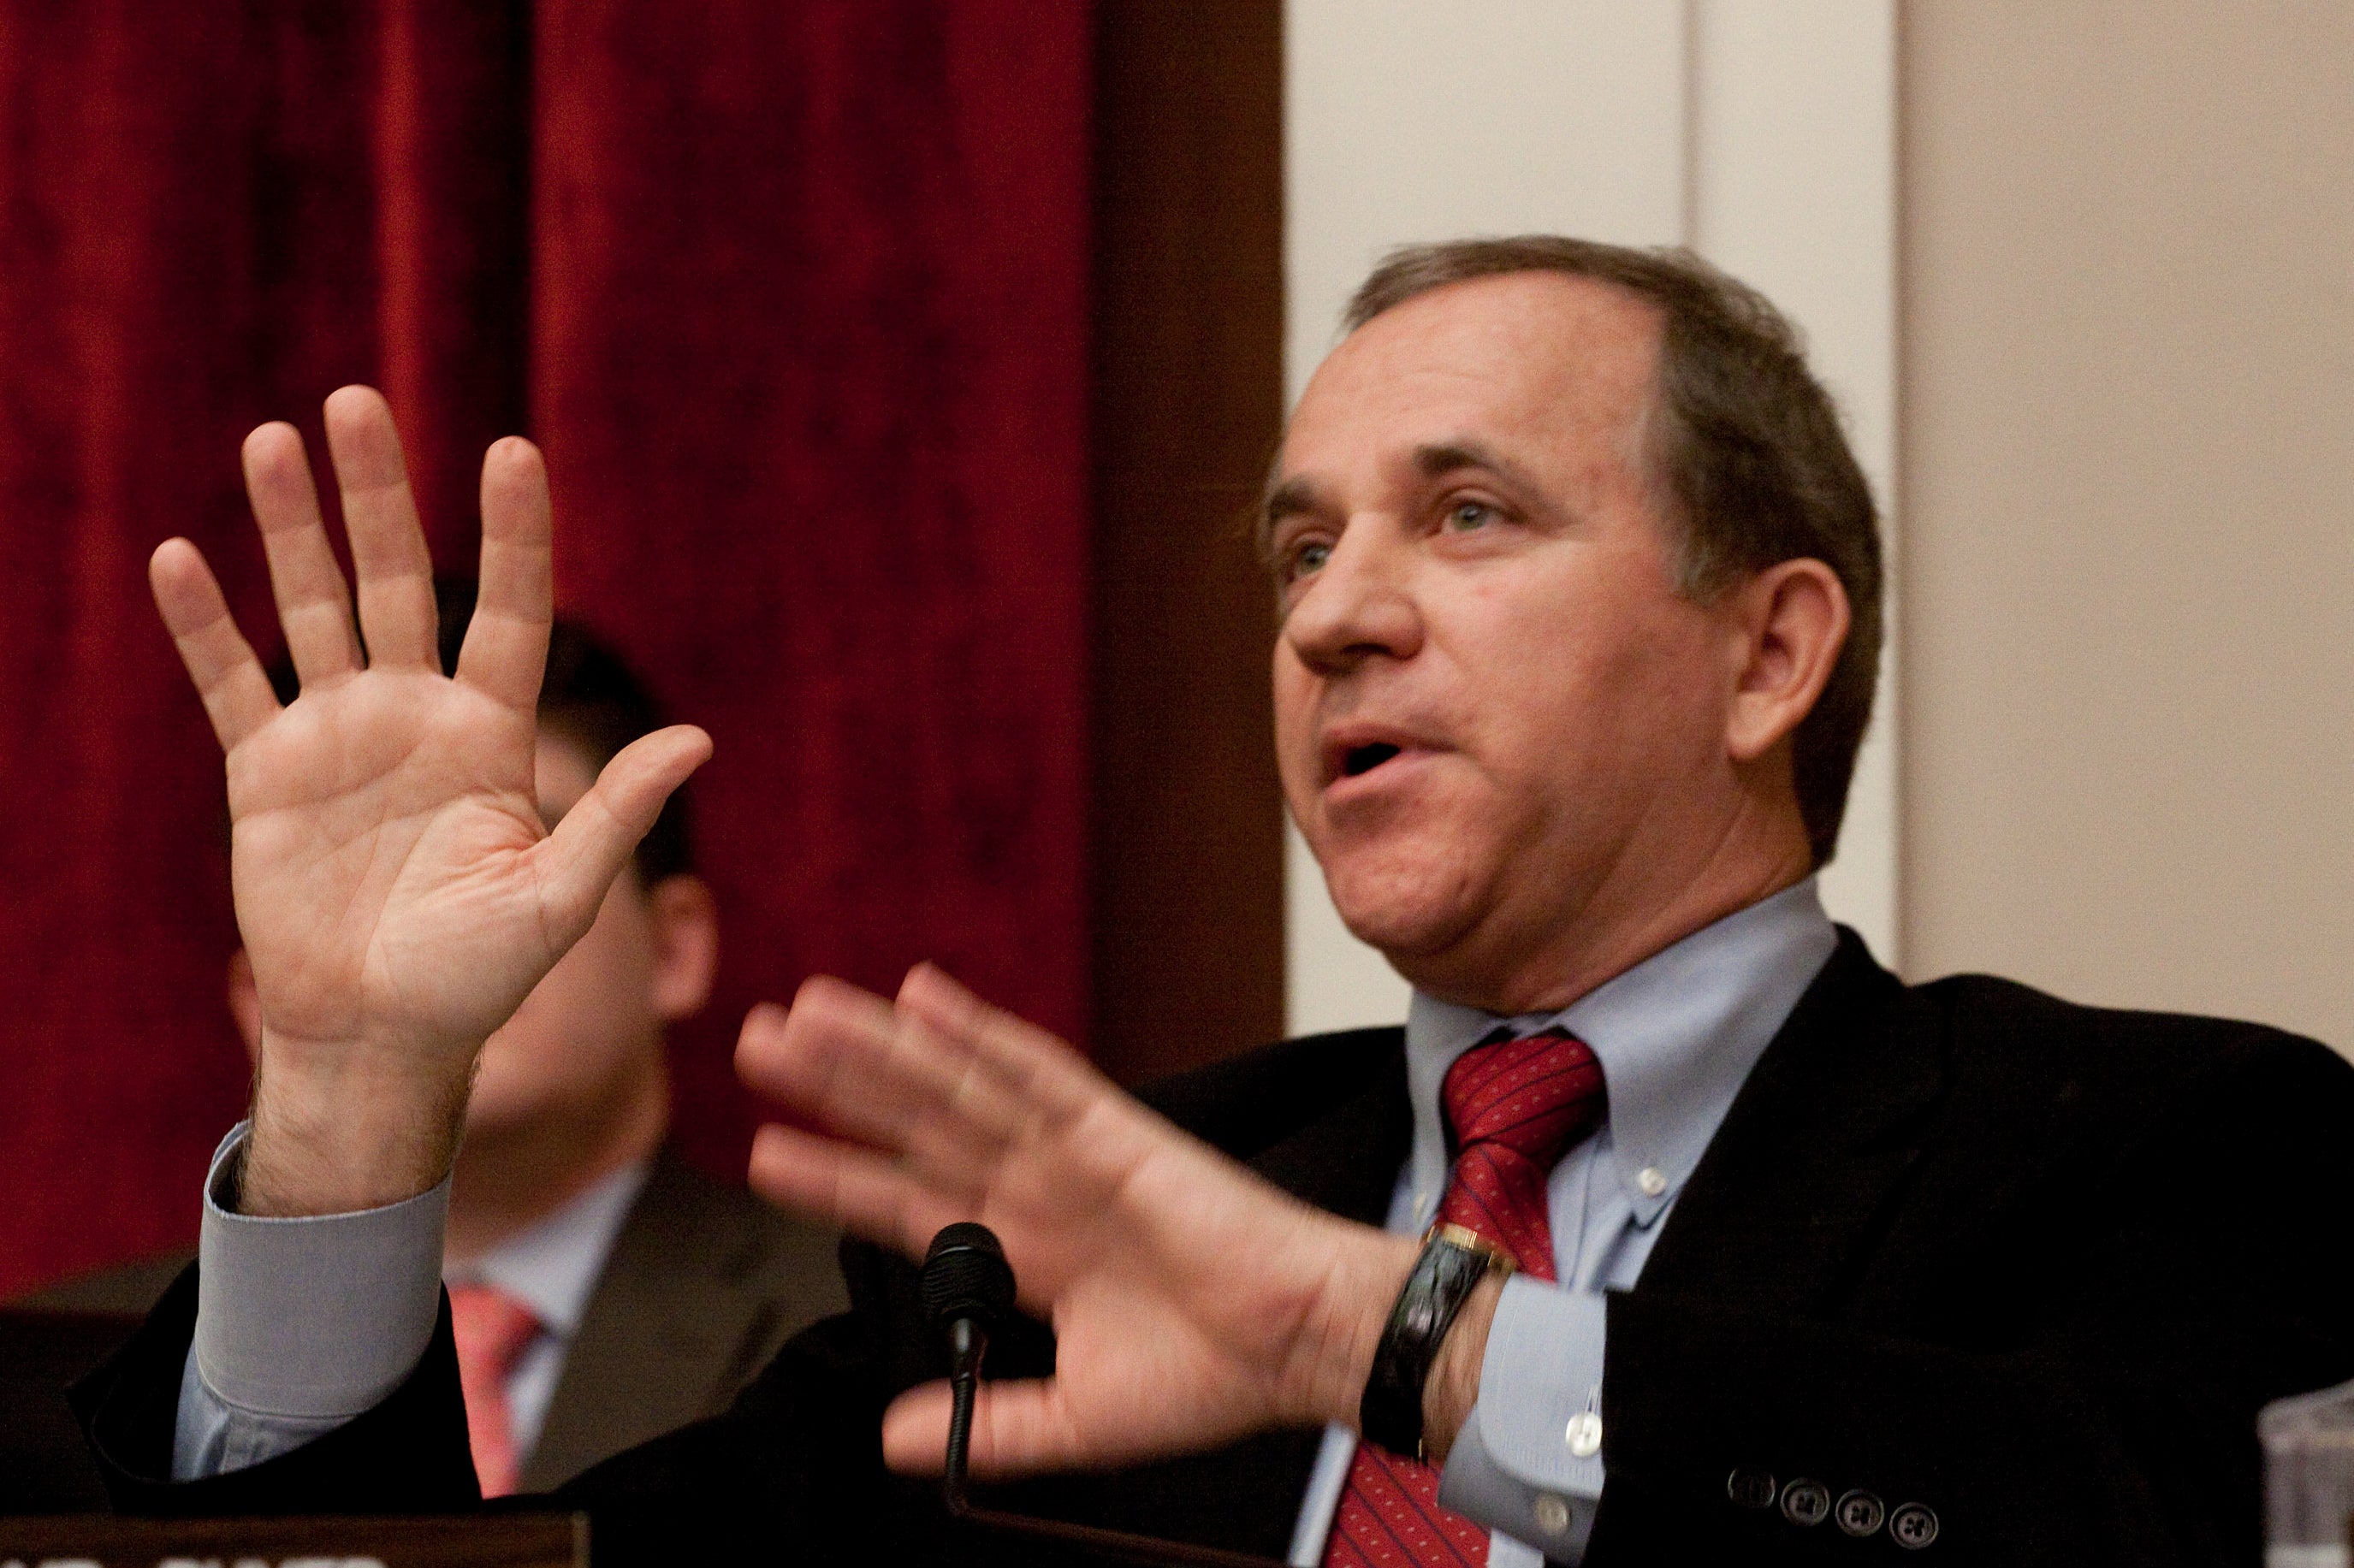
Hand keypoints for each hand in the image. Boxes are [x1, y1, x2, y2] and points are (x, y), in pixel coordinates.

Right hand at [151, 386, 709, 1215]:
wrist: (382, 1034)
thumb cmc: (480, 976)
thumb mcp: (560, 895)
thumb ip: (617, 812)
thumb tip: (702, 740)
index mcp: (494, 734)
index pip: (512, 611)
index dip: (515, 534)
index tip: (514, 450)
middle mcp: (418, 714)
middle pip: (401, 581)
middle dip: (379, 496)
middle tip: (359, 402)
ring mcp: (340, 735)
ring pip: (316, 608)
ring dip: (291, 528)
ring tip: (271, 439)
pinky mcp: (266, 771)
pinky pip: (232, 683)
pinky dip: (205, 625)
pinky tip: (181, 556)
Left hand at [738, 964, 1420, 1477]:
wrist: (1298, 1345)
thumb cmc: (1213, 1375)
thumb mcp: (1073, 1419)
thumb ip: (982, 1424)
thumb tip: (891, 1442)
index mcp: (1028, 1248)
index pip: (907, 1202)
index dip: (836, 1176)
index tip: (765, 1153)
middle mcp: (1037, 1187)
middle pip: (912, 1123)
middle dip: (836, 1086)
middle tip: (758, 1044)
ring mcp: (1070, 1151)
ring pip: (954, 1086)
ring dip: (880, 1048)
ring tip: (803, 1014)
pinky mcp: (1113, 1129)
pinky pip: (1032, 1070)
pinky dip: (976, 1033)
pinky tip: (920, 1000)